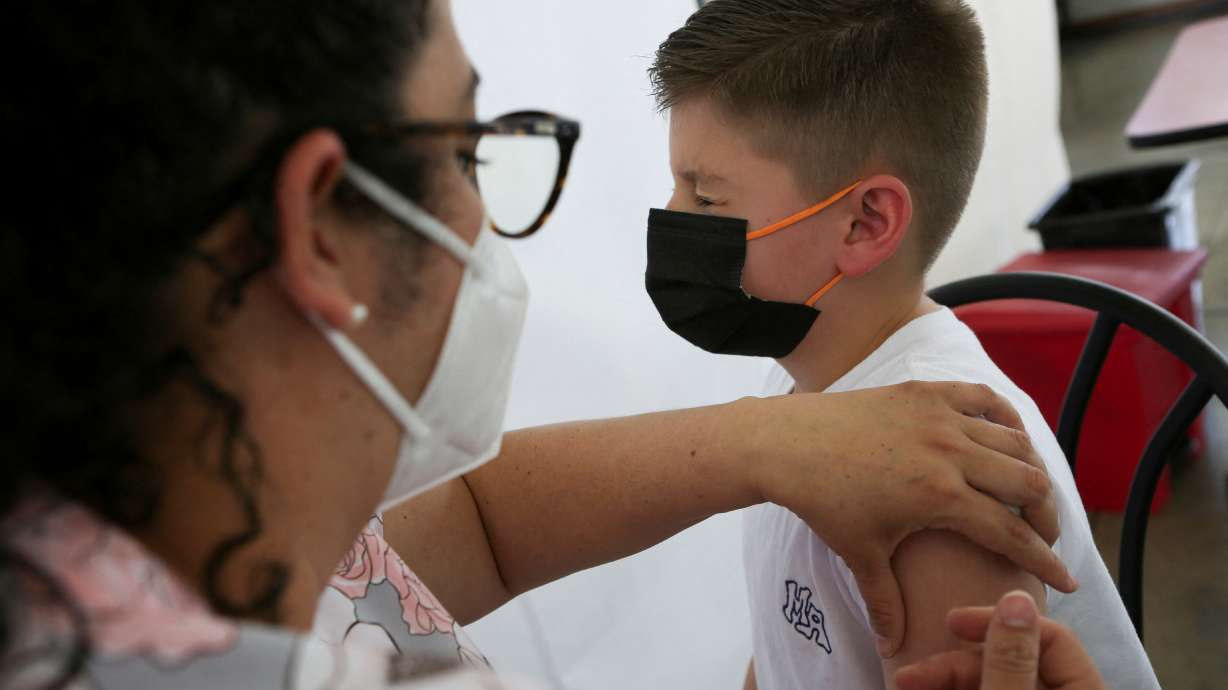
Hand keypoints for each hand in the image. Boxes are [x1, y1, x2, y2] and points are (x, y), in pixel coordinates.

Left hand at [743, 381, 1074, 656]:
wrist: (786, 444)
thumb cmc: (823, 501)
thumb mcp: (859, 554)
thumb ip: (885, 602)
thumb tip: (893, 649)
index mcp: (941, 496)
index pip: (1011, 534)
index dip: (1044, 561)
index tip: (1066, 581)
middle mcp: (950, 452)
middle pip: (1028, 484)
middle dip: (1047, 516)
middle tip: (1042, 536)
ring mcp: (939, 416)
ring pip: (1013, 441)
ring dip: (1029, 468)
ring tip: (1027, 493)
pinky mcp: (925, 391)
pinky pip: (984, 399)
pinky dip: (1004, 417)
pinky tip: (1008, 437)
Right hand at [894, 591, 1106, 689]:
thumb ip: (1011, 661)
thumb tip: (1016, 600)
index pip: (1052, 636)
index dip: (999, 623)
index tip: (951, 623)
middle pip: (1016, 659)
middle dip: (958, 663)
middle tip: (914, 673)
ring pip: (996, 678)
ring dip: (947, 679)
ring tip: (906, 684)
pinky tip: (925, 689)